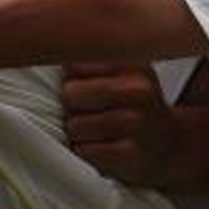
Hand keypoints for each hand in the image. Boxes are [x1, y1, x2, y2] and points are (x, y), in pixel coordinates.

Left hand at [60, 63, 184, 188]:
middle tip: (92, 115)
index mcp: (132, 63)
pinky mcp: (131, 155)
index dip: (71, 81)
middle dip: (72, 108)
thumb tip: (38, 53)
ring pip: (74, 126)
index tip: (87, 91)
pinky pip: (84, 152)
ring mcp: (137, 123)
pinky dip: (86, 153)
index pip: (73, 64)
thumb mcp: (122, 74)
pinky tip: (104, 150)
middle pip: (70, 94)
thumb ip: (88, 62)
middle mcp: (138, 90)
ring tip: (99, 134)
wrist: (170, 146)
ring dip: (78, 134)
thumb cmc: (134, 107)